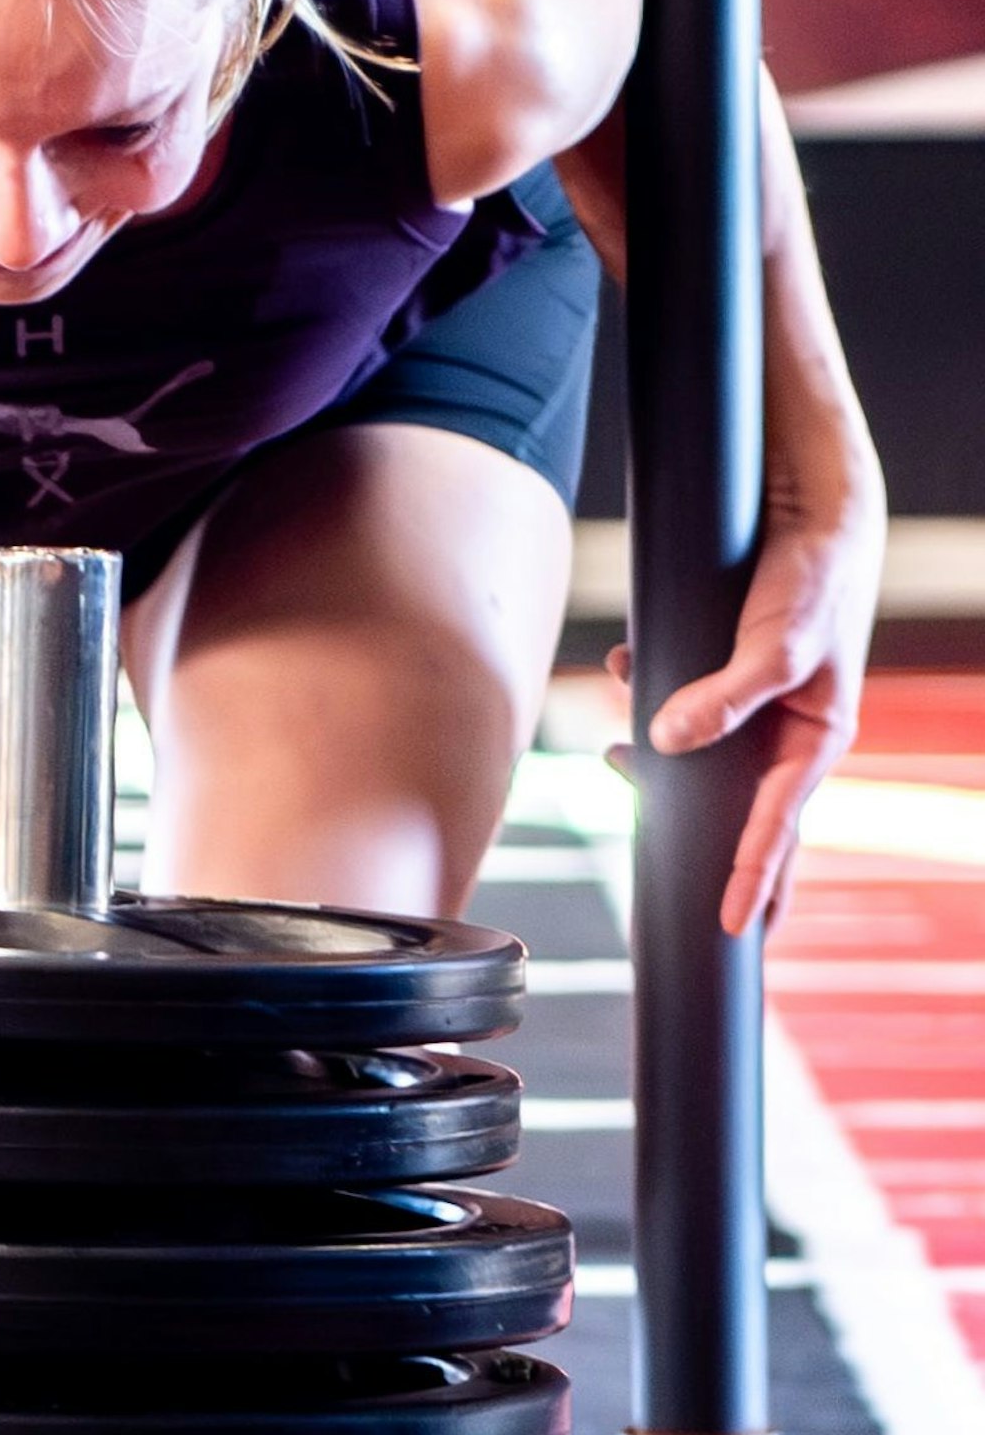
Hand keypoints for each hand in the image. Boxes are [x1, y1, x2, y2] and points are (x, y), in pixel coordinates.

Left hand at [606, 475, 884, 937]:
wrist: (812, 507)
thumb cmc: (816, 576)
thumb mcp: (779, 642)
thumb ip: (725, 696)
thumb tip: (663, 743)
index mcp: (814, 737)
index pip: (778, 826)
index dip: (754, 877)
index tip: (734, 927)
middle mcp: (783, 731)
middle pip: (745, 816)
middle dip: (718, 862)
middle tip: (695, 920)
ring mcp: (753, 705)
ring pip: (703, 762)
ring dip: (659, 766)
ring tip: (618, 766)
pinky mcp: (724, 673)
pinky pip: (682, 704)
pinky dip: (648, 697)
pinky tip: (621, 673)